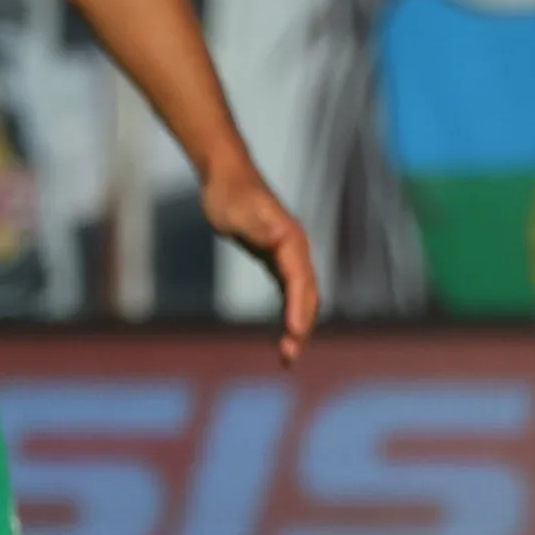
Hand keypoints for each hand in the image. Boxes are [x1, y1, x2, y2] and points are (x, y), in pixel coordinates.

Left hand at [198, 160, 319, 361]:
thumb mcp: (240, 208)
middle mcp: (296, 251)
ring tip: (287, 357)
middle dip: (301, 327)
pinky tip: (286, 335)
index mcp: (292, 241)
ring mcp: (289, 257)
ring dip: (299, 327)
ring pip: (302, 298)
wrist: (227, 177)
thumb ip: (259, 223)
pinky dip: (290, 316)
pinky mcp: (277, 261)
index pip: (300, 281)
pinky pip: (290, 294)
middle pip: (307, 295)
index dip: (299, 309)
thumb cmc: (231, 193)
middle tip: (289, 357)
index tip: (295, 334)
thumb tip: (280, 234)